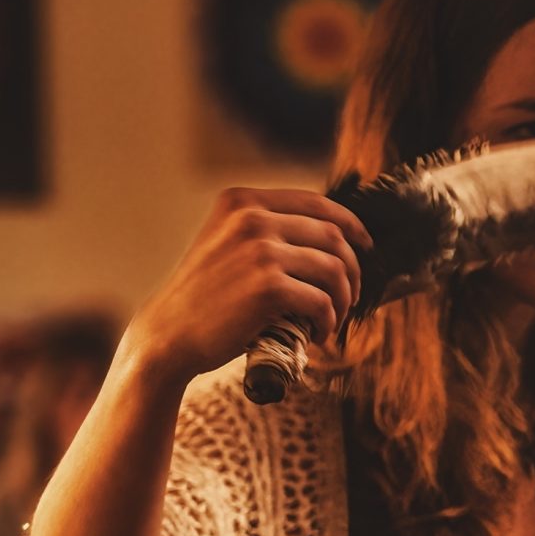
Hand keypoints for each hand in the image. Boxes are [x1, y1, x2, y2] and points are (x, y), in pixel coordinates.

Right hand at [122, 189, 370, 391]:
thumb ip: (266, 231)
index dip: (351, 224)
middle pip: (333, 236)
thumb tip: (332, 236)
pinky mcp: (267, 286)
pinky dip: (328, 321)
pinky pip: (322, 301)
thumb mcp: (227, 244)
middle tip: (349, 298)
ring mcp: (259, 249)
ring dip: (343, 300)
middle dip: (352, 271)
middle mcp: (251, 218)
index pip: (316, 202)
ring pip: (334, 269)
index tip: (365, 246)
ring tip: (332, 319)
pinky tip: (317, 334)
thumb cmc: (205, 296)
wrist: (168, 333)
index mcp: (242, 201)